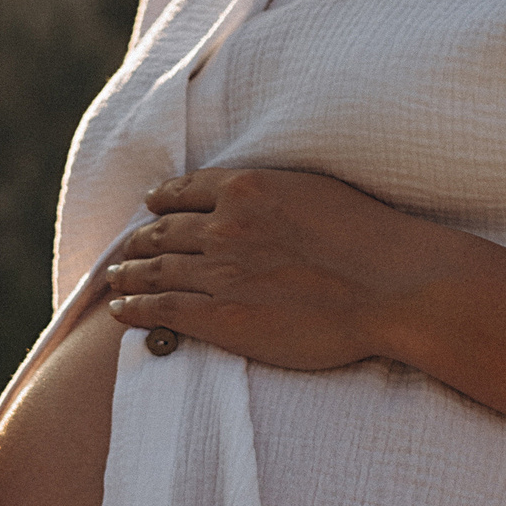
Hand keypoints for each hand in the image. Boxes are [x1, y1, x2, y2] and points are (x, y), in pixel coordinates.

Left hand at [101, 165, 454, 367]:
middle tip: (124, 249)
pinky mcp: (223, 317)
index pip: (186, 191)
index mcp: (248, 188)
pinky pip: (163, 308)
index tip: (150, 206)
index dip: (162, 201)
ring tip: (114, 279)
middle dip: (139, 240)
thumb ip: (274, 192)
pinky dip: (135, 306)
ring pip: (156, 269)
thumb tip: (257, 196)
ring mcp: (220, 272)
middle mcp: (225, 226)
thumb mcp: (315, 190)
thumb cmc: (370, 239)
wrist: (391, 286)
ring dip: (129, 273)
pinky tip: (120, 308)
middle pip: (163, 231)